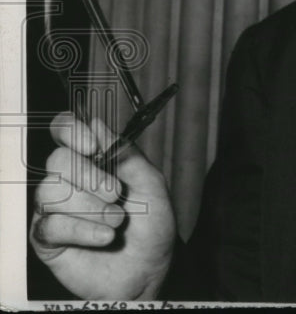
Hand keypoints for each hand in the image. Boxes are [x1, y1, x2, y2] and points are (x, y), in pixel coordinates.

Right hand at [30, 113, 176, 299]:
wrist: (148, 269)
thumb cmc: (151, 226)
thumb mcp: (151, 183)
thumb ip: (126, 154)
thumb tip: (98, 125)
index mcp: (94, 160)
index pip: (66, 130)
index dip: (72, 131)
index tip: (92, 145)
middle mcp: (71, 180)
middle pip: (57, 160)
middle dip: (89, 176)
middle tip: (116, 193)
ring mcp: (56, 208)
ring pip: (51, 192)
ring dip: (90, 207)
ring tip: (116, 221)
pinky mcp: (47, 237)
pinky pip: (50, 224)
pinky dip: (82, 230)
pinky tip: (105, 236)